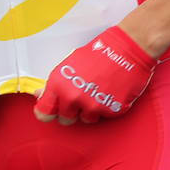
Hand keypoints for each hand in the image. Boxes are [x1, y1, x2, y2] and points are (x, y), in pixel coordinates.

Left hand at [35, 25, 154, 124]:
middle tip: (83, 96)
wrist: (128, 50)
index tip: (54, 109)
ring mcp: (93, 106)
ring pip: (86, 119)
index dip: (49, 112)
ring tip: (99, 92)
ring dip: (91, 110)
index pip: (44, 113)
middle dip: (72, 110)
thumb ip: (55, 84)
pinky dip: (108, 106)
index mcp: (59, 86)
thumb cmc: (99, 53)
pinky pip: (105, 115)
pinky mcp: (112, 110)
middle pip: (66, 119)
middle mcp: (73, 98)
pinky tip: (112, 91)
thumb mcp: (70, 64)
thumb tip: (41, 95)